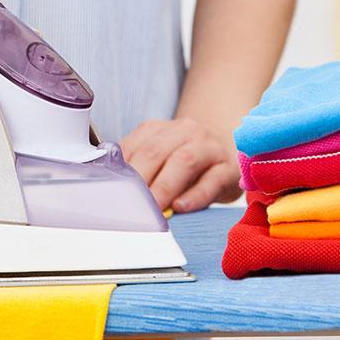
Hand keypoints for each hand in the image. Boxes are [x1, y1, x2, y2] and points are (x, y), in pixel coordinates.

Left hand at [120, 119, 242, 212]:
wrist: (227, 150)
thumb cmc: (185, 162)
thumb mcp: (159, 159)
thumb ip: (137, 168)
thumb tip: (113, 191)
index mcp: (159, 129)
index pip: (134, 146)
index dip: (121, 172)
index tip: (110, 194)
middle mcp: (185, 131)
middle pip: (155, 152)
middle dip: (139, 181)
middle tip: (129, 206)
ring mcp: (209, 147)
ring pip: (183, 161)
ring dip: (163, 188)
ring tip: (152, 209)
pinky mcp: (229, 168)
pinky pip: (212, 180)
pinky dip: (195, 195)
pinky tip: (181, 206)